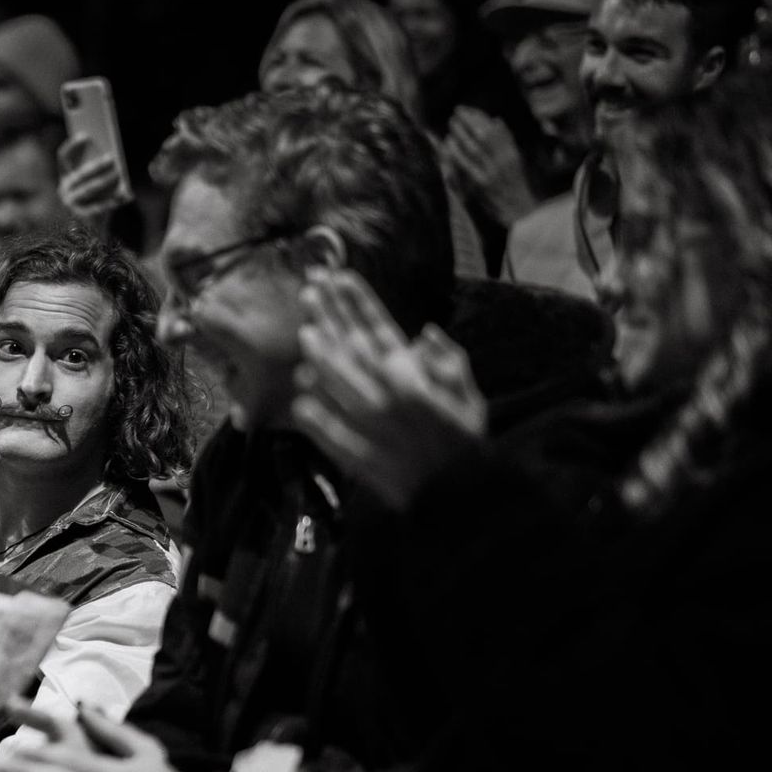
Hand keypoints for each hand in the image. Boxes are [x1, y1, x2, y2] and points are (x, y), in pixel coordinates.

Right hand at [57, 136, 128, 231]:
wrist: (90, 234)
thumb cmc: (95, 204)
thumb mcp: (94, 185)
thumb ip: (98, 172)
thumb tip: (111, 158)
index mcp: (66, 179)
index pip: (63, 158)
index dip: (72, 146)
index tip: (85, 135)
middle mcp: (64, 190)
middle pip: (81, 174)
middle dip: (97, 165)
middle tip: (112, 157)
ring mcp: (71, 204)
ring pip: (90, 188)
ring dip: (106, 180)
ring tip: (119, 172)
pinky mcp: (81, 217)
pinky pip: (100, 206)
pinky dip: (114, 201)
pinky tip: (126, 195)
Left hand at [292, 269, 485, 509]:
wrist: (460, 494)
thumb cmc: (464, 441)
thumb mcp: (468, 396)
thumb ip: (449, 360)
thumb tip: (424, 333)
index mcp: (415, 378)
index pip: (381, 330)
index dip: (359, 302)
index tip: (340, 277)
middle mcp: (390, 395)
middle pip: (353, 348)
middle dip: (331, 315)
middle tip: (310, 289)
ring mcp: (372, 425)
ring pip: (340, 383)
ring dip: (321, 355)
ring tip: (304, 331)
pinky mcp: (360, 454)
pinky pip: (332, 429)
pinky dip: (318, 410)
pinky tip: (303, 391)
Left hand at [443, 107, 535, 226]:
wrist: (518, 212)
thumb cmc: (514, 186)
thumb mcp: (515, 161)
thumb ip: (506, 141)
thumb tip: (496, 120)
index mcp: (511, 154)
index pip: (494, 129)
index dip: (479, 117)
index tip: (467, 109)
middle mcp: (503, 161)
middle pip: (484, 135)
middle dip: (469, 121)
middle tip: (456, 113)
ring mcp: (492, 173)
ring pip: (475, 148)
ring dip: (461, 134)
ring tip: (451, 125)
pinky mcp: (481, 185)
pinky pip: (466, 166)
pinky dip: (457, 154)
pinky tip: (448, 146)